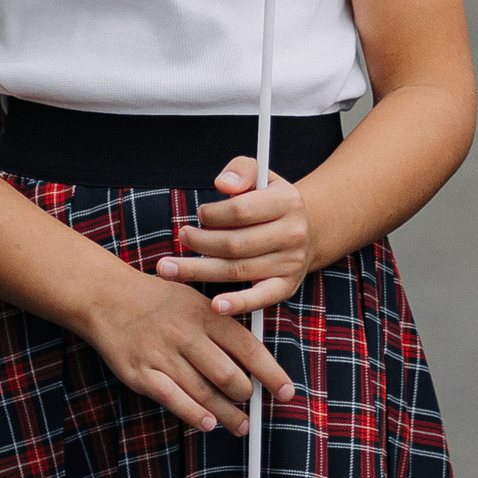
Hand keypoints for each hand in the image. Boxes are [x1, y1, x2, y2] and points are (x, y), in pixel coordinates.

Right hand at [80, 262, 294, 435]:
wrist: (107, 298)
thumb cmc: (159, 301)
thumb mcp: (197, 300)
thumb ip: (224, 324)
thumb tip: (255, 356)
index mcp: (207, 315)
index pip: (248, 348)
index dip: (270, 373)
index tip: (286, 391)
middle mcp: (187, 335)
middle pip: (228, 374)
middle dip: (245, 395)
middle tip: (253, 406)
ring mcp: (162, 355)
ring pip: (203, 391)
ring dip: (226, 413)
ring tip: (240, 425)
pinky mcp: (140, 373)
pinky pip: (172, 399)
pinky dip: (193, 414)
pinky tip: (208, 424)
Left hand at [153, 156, 318, 314]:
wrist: (308, 229)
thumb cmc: (271, 201)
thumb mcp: (262, 176)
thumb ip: (241, 170)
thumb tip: (223, 184)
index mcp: (288, 202)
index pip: (240, 210)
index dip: (212, 214)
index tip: (201, 214)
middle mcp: (293, 233)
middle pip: (234, 244)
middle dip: (200, 242)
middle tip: (183, 237)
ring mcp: (291, 262)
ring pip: (237, 270)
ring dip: (198, 270)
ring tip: (169, 268)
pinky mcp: (286, 285)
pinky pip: (261, 297)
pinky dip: (238, 303)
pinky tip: (216, 306)